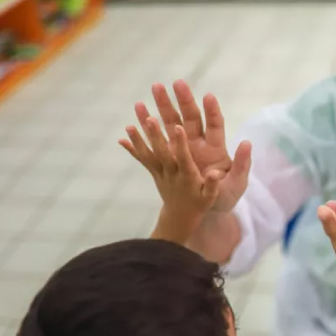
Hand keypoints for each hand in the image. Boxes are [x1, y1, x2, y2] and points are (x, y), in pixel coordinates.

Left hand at [119, 118, 220, 241]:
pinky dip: (132, 150)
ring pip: (149, 155)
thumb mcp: (210, 197)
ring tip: (129, 126)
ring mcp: (160, 173)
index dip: (181, 144)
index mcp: (188, 176)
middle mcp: (172, 173)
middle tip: (150, 118)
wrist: (181, 217)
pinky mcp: (154, 173)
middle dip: (156, 136)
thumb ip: (212, 185)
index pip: (184, 159)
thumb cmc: (199, 203)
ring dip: (139, 141)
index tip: (178, 127)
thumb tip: (214, 172)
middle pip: (162, 153)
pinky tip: (121, 138)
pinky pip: (143, 160)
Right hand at [136, 80, 250, 211]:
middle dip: (184, 100)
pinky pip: (155, 144)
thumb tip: (247, 142)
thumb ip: (242, 165)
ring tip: (155, 88)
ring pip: (172, 124)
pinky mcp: (170, 159)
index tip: (208, 96)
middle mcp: (198, 144)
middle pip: (191, 118)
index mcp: (215, 149)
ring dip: (163, 107)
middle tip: (177, 82)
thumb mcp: (237, 183)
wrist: (209, 210)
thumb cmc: (227, 196)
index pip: (215, 125)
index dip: (212, 111)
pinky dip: (144, 134)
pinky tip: (132, 123)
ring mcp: (183, 150)